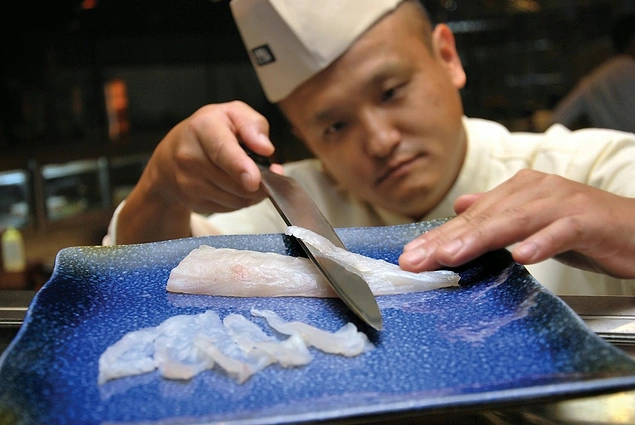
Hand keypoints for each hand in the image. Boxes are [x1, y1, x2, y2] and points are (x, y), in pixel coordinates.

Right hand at [116, 101, 276, 243]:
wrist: (171, 155)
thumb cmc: (208, 131)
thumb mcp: (233, 114)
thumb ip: (253, 125)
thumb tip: (266, 149)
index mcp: (203, 128)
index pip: (221, 150)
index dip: (240, 167)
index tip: (254, 180)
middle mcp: (190, 157)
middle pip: (235, 183)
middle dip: (259, 182)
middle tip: (266, 171)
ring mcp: (188, 183)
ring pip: (236, 200)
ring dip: (251, 193)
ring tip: (247, 176)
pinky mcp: (193, 203)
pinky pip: (230, 209)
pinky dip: (239, 200)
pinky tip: (234, 185)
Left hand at [399, 169, 634, 278]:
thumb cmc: (581, 227)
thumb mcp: (531, 219)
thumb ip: (497, 213)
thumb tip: (461, 206)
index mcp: (517, 191)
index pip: (470, 217)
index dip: (438, 237)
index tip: (410, 257)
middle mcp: (534, 191)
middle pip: (484, 217)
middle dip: (446, 240)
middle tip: (416, 260)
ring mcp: (561, 203)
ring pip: (514, 221)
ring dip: (481, 238)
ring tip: (451, 255)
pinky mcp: (588, 221)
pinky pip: (561, 231)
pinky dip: (542, 243)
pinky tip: (522, 256)